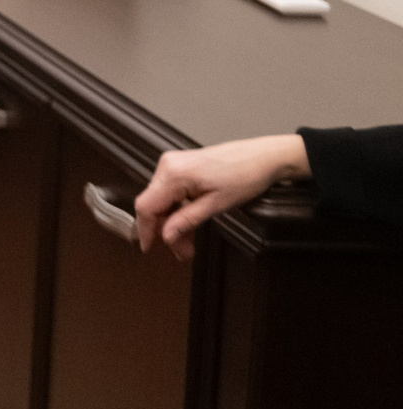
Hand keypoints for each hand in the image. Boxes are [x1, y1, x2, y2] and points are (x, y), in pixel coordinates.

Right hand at [134, 134, 309, 259]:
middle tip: (182, 251)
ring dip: (172, 221)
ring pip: (161, 200)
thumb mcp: (216, 205)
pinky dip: (177, 209)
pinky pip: (170, 192)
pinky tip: (188, 222)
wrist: (262, 157)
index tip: (149, 248)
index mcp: (173, 173)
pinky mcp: (180, 166)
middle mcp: (168, 165)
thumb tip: (166, 236)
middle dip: (165, 230)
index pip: (146, 206)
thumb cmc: (245, 175)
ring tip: (188, 242)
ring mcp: (173, 164)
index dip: (146, 230)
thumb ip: (186, 220)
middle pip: (153, 204)